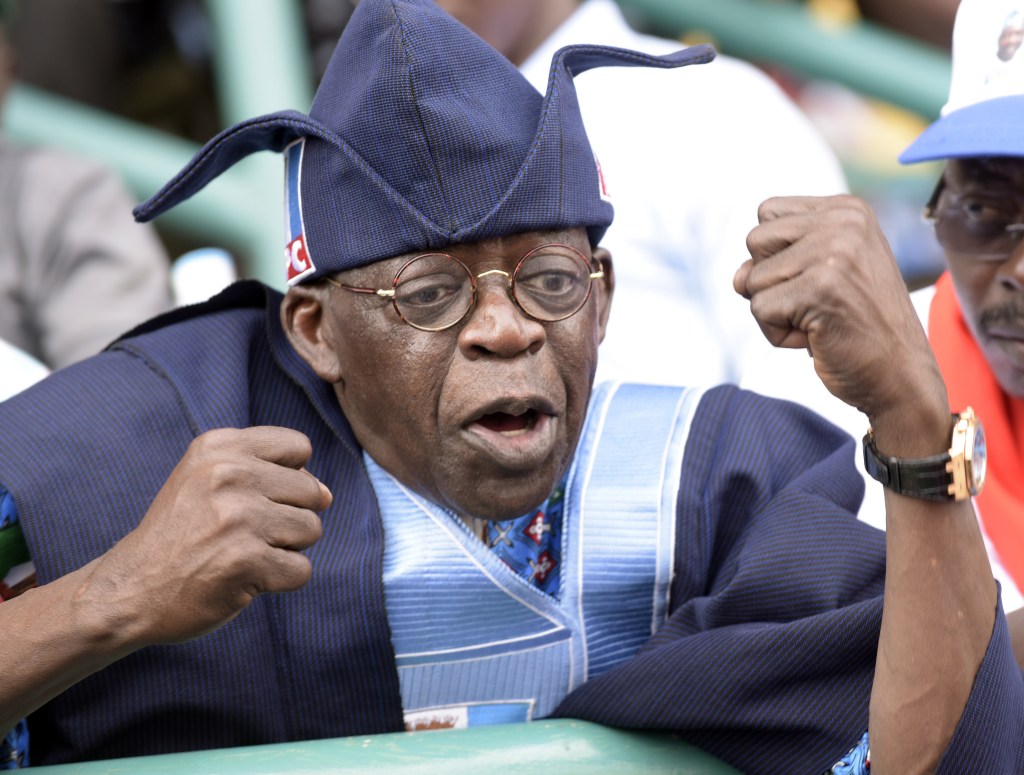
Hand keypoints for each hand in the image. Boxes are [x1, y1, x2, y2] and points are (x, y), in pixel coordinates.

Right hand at [77, 426, 330, 646]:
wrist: (130, 589)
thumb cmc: (181, 533)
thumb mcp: (207, 479)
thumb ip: (269, 472)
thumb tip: (328, 494)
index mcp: (219, 447)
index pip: (299, 447)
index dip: (289, 477)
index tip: (254, 497)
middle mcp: (228, 475)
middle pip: (312, 491)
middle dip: (290, 517)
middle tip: (245, 533)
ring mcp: (238, 518)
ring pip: (312, 530)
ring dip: (286, 549)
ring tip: (243, 553)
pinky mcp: (246, 560)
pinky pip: (301, 570)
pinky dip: (281, 581)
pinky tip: (244, 579)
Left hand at [734, 195, 947, 441]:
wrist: (900, 376)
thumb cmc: (856, 327)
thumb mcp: (820, 274)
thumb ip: (774, 261)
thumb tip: (738, 278)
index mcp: (848, 210)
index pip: (767, 213)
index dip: (778, 256)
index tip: (820, 279)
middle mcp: (844, 222)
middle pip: (755, 241)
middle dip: (773, 281)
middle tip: (819, 303)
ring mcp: (834, 253)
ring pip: (752, 278)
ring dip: (776, 310)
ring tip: (821, 320)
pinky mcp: (820, 289)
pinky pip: (759, 309)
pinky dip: (778, 334)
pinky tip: (818, 337)